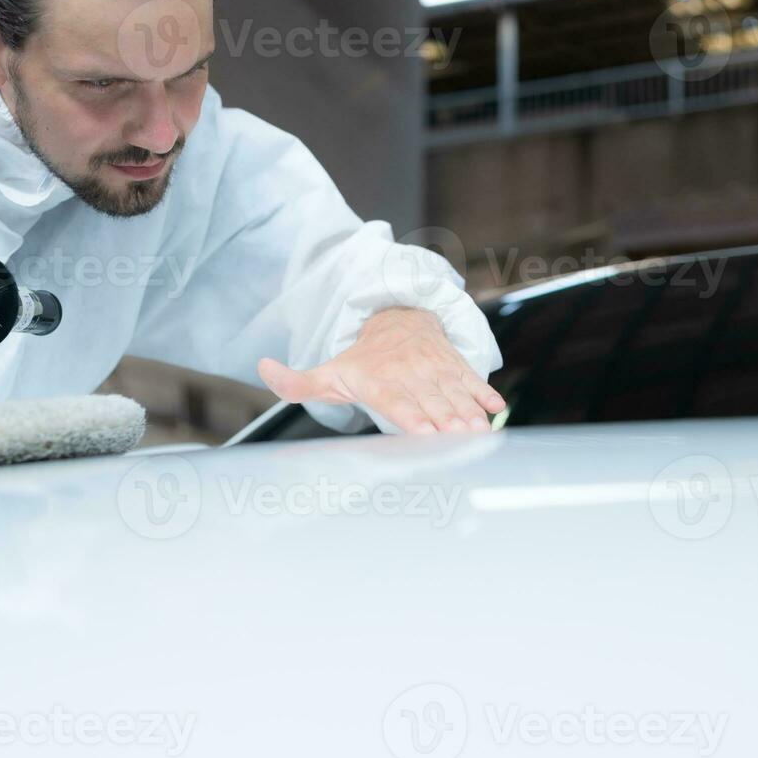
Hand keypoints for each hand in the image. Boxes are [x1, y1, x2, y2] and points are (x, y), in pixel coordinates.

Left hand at [257, 307, 505, 434]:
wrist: (396, 317)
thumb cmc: (361, 358)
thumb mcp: (327, 371)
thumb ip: (294, 382)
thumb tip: (261, 368)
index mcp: (379, 380)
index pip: (396, 401)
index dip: (411, 417)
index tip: (424, 434)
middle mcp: (408, 373)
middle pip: (429, 401)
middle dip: (445, 421)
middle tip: (460, 440)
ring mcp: (434, 368)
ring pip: (452, 392)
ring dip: (467, 412)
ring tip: (479, 431)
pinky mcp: (454, 364)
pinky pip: (471, 378)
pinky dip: (484, 392)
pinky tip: (495, 408)